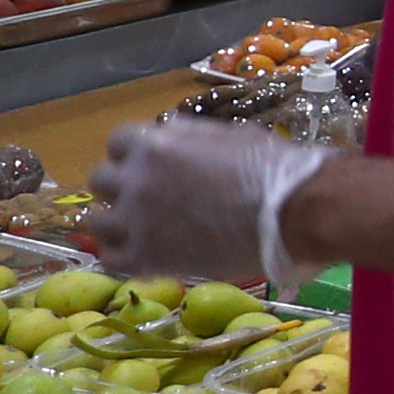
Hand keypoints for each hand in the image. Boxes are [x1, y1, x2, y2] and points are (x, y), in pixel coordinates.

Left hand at [89, 120, 324, 288]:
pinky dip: (121, 257)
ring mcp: (138, 220)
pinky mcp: (148, 257)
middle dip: (122, 187)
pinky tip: (141, 255)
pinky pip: (110, 259)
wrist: (297, 213)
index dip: (134, 154)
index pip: (118, 142)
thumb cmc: (275, 169)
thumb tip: (169, 133)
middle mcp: (137, 179)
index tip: (151, 166)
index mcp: (156, 144)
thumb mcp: (229, 136)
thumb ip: (189, 137)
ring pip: (96, 222)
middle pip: (101, 180)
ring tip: (140, 231)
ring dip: (114, 223)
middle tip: (149, 200)